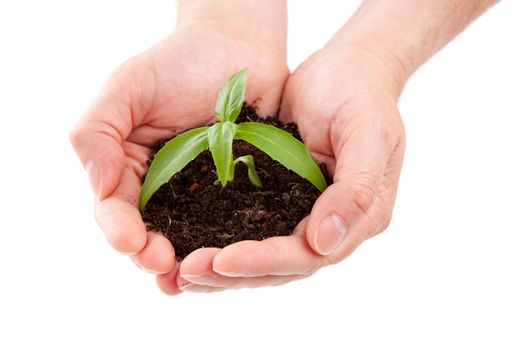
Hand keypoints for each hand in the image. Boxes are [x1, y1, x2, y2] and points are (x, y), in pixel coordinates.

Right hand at [70, 19, 287, 294]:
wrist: (239, 47)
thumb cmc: (180, 62)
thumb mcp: (128, 88)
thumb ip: (99, 132)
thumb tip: (98, 186)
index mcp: (131, 168)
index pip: (116, 209)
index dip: (120, 230)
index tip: (132, 242)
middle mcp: (165, 189)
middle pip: (152, 234)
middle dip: (153, 255)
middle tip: (166, 267)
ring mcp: (205, 195)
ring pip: (192, 239)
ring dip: (190, 263)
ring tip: (195, 278)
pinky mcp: (243, 194)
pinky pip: (236, 226)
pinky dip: (231, 246)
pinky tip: (233, 260)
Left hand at [176, 46, 405, 291]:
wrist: (345, 69)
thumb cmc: (359, 93)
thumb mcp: (367, 133)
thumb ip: (355, 188)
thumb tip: (324, 242)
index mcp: (360, 217)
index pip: (309, 254)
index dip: (266, 261)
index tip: (223, 260)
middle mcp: (331, 225)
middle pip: (281, 265)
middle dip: (235, 272)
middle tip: (188, 272)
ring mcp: (304, 214)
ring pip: (263, 257)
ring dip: (223, 269)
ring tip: (181, 273)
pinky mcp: (280, 199)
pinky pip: (251, 229)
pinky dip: (222, 243)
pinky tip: (191, 249)